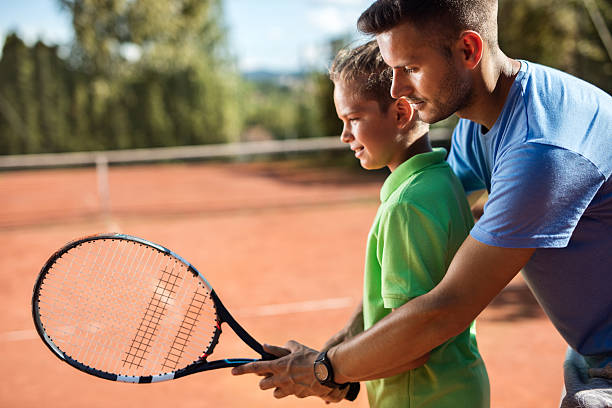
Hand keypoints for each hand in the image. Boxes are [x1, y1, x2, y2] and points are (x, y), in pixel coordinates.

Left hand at [232, 341, 347, 402]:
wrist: (327, 372)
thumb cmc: (311, 357)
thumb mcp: (295, 348)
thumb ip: (279, 348)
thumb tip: (266, 346)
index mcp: (278, 366)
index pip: (256, 368)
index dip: (243, 370)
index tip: (233, 372)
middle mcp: (280, 379)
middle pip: (262, 385)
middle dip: (264, 381)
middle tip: (272, 375)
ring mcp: (288, 389)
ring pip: (274, 393)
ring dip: (276, 388)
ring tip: (286, 380)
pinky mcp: (296, 395)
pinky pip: (288, 394)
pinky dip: (290, 390)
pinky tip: (299, 383)